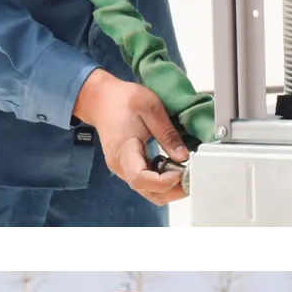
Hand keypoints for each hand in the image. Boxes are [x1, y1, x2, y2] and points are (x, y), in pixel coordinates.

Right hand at [72, 70, 188, 204]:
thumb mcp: (151, 109)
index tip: (181, 172)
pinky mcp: (125, 167)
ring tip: (185, 175)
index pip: (140, 178)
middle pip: (145, 191)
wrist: (101, 100)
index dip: (162, 182)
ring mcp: (121, 168)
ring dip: (167, 189)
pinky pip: (143, 183)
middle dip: (170, 191)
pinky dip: (160, 183)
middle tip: (191, 178)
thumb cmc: (123, 100)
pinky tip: (172, 170)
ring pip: (145, 190)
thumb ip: (167, 134)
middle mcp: (120, 165)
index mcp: (124, 150)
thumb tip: (183, 156)